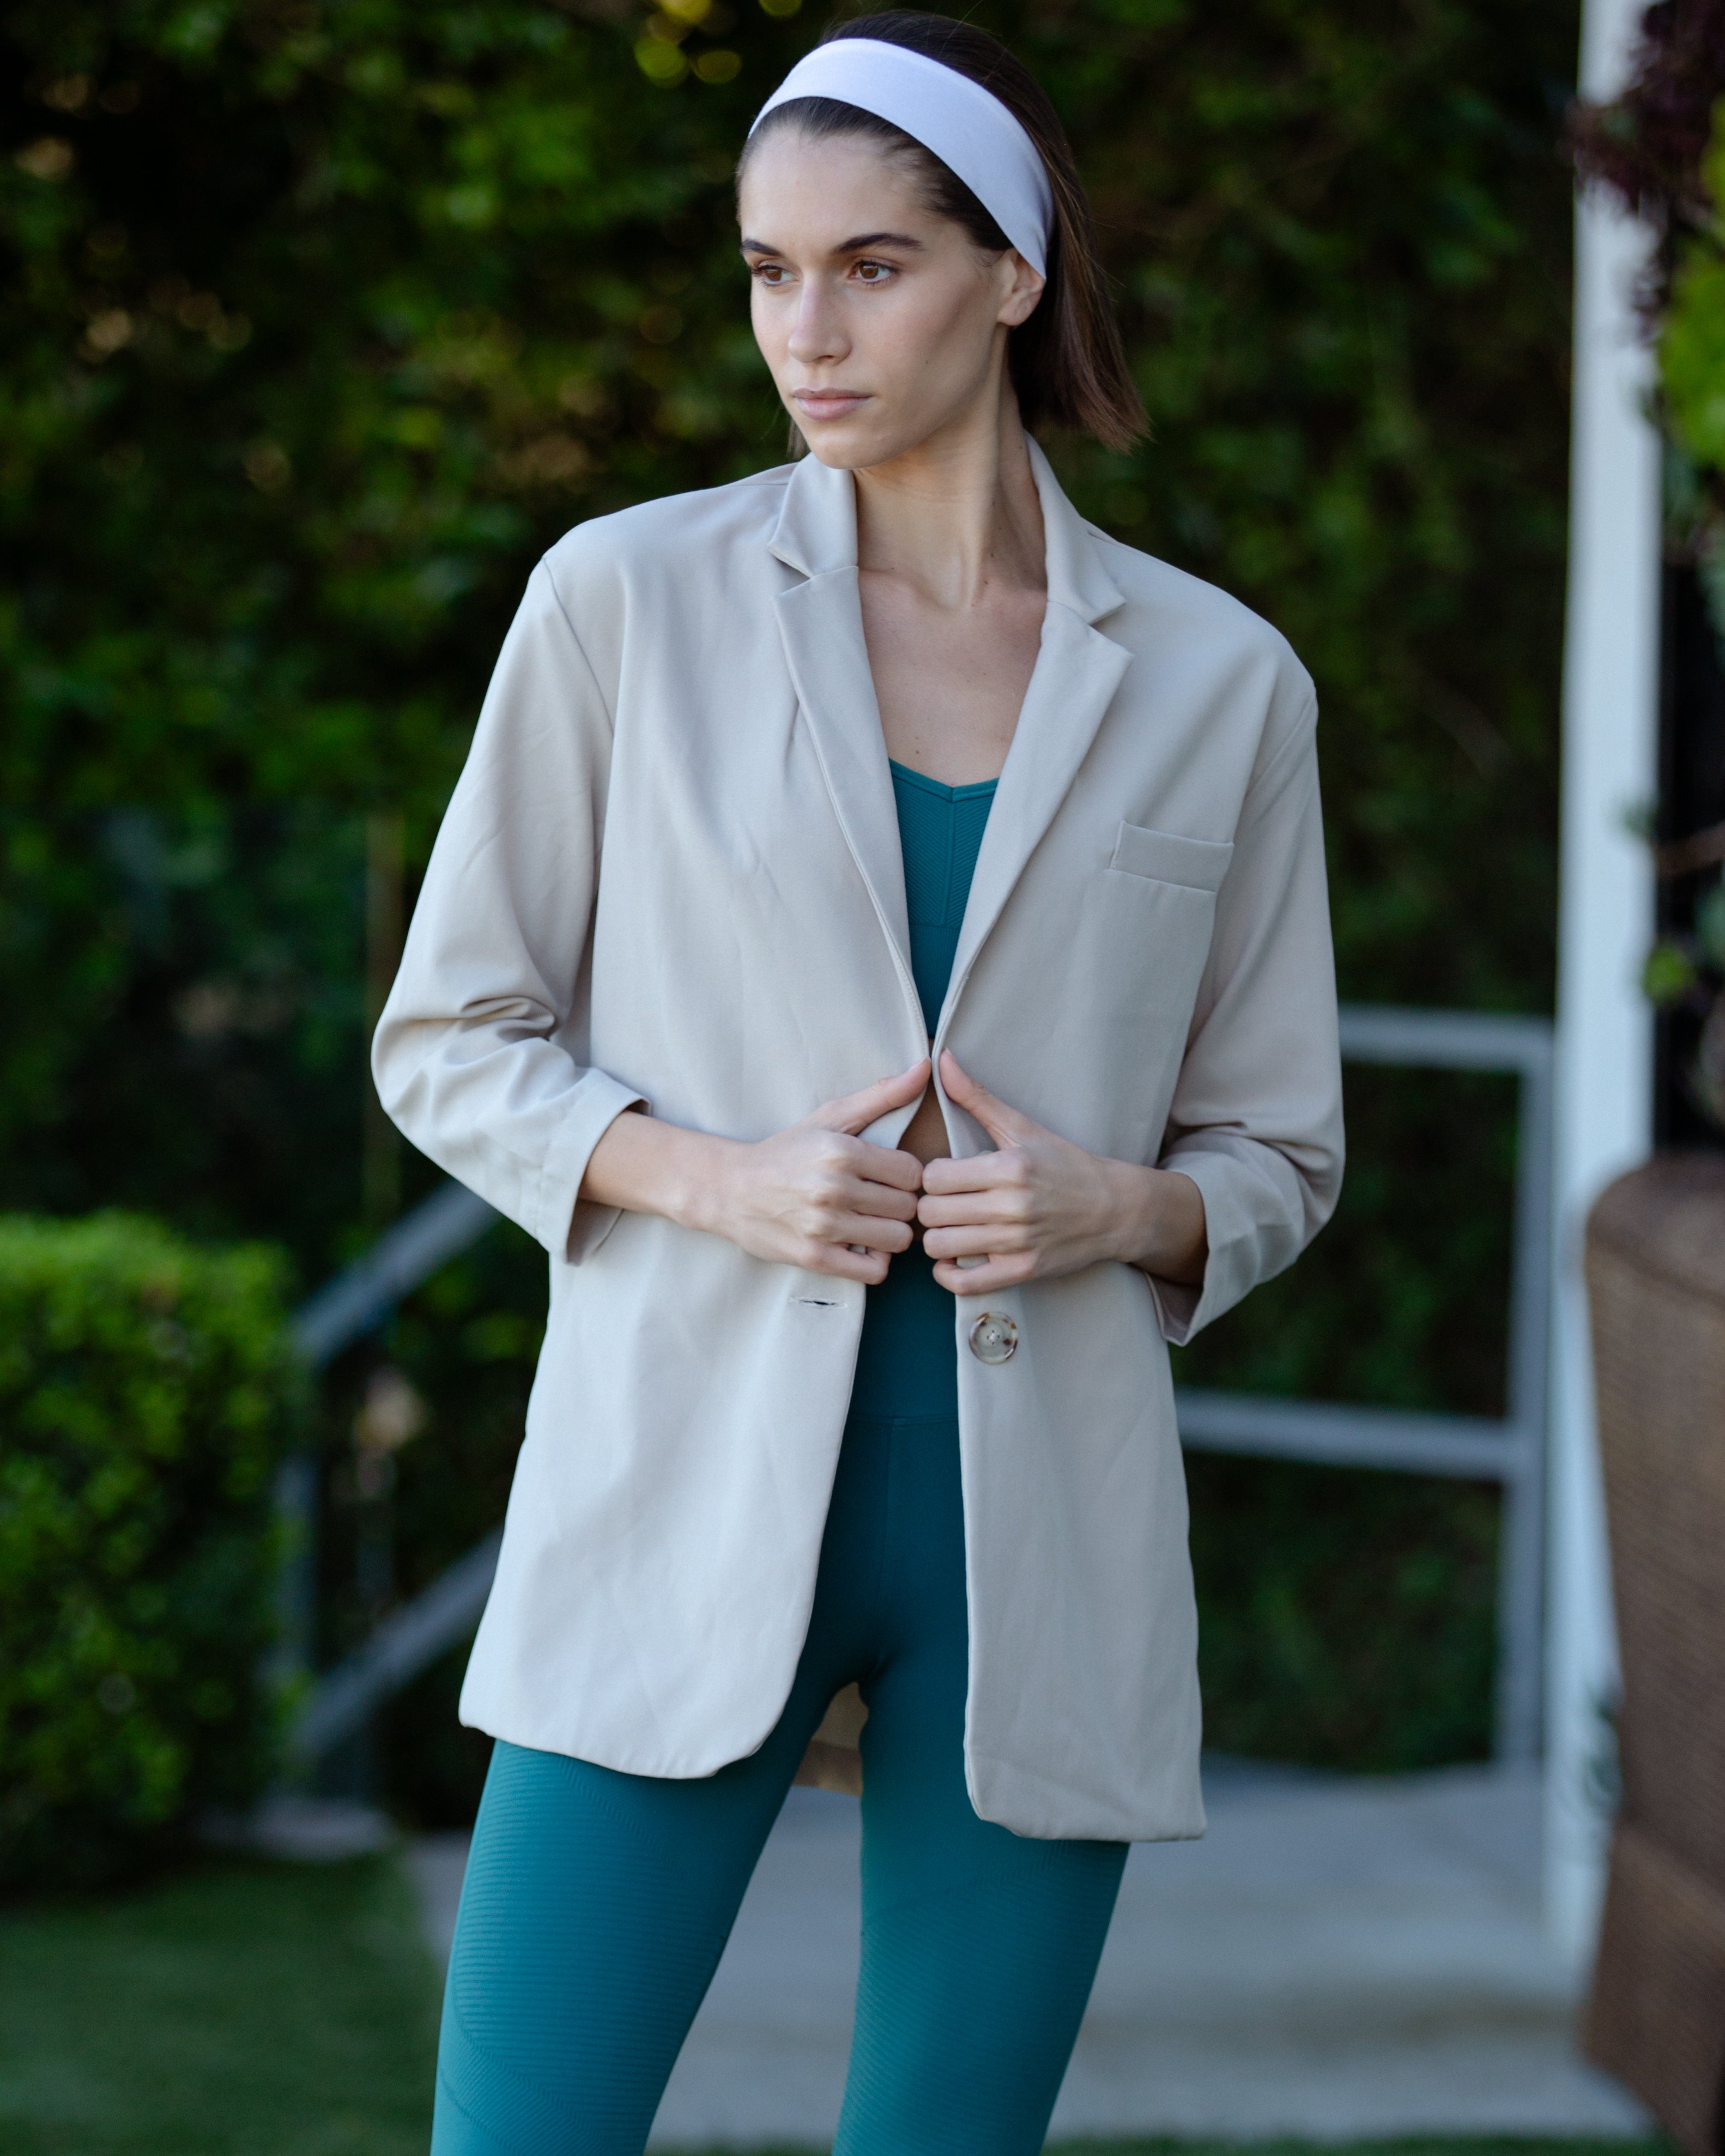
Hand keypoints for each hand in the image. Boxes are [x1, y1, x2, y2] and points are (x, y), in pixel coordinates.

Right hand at [583, 1064, 928, 1281]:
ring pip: (896, 1240)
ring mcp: (823, 1226)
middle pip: (907, 1208)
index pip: (913, 1173)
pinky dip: (874, 1261)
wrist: (730, 1189)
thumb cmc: (786, 1151)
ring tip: (874, 1223)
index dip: (906, 1176)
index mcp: (842, 1151)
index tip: (890, 1177)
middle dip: (899, 1205)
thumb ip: (881, 1095)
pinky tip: (861, 1245)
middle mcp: (834, 1188)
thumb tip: (925, 1066)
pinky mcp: (814, 1257)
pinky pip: (874, 1271)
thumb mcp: (830, 1117)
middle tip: (882, 1202)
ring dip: (890, 1234)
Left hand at [918, 1052, 1206, 1293]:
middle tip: (943, 1203)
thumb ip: (976, 1097)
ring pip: (940, 1246)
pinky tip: (954, 1257)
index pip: (934, 1176)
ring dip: (937, 1238)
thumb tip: (941, 1058)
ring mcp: (1017, 1243)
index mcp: (1009, 1167)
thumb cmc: (1064, 1164)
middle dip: (929, 1207)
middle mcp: (1012, 1207)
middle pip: (931, 1212)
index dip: (930, 1176)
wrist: (1114, 1209)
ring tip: (950, 1227)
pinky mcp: (1022, 1272)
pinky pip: (964, 1283)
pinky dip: (948, 1274)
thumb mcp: (1022, 1127)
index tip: (945, 1177)